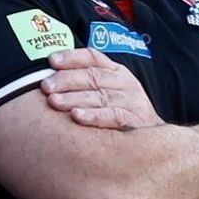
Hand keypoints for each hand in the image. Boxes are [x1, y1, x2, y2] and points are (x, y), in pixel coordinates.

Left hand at [41, 48, 160, 129]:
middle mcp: (125, 83)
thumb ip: (84, 82)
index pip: (93, 57)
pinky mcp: (136, 121)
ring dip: (74, 98)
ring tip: (54, 101)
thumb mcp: (106, 92)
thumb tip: (48, 77)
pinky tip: (76, 117)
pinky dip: (93, 116)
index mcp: (116, 71)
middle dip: (66, 80)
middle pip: (93, 76)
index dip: (72, 57)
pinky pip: (113, 116)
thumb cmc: (118, 113)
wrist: (153, 141)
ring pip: (99, 96)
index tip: (51, 60)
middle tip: (45, 86)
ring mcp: (132, 101)